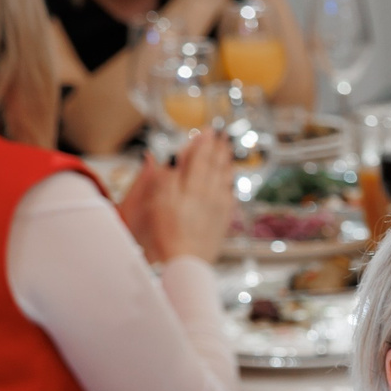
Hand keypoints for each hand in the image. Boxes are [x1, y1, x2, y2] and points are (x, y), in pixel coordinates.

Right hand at [127, 129, 236, 262]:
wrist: (188, 260)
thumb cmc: (169, 231)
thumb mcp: (159, 200)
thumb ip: (165, 176)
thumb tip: (167, 157)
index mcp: (193, 185)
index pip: (200, 157)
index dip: (204, 142)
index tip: (208, 130)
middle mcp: (210, 192)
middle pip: (216, 165)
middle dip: (219, 148)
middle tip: (223, 135)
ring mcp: (220, 206)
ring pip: (226, 178)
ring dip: (227, 162)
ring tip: (229, 151)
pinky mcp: (224, 219)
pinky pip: (230, 195)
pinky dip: (230, 183)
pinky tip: (230, 180)